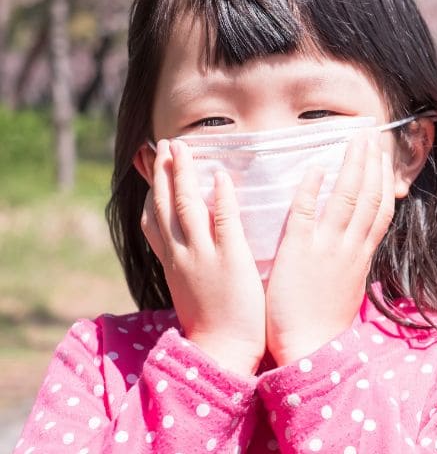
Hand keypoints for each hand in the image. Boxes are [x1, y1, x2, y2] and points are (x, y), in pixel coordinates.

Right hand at [141, 139, 265, 375]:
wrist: (221, 350)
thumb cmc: (214, 323)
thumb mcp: (192, 290)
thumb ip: (191, 266)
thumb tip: (193, 251)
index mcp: (173, 262)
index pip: (153, 220)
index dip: (150, 190)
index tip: (149, 164)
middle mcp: (181, 254)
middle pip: (164, 205)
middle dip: (163, 172)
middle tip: (164, 143)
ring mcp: (203, 255)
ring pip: (186, 206)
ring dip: (183, 174)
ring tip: (182, 147)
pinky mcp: (229, 259)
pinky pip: (222, 222)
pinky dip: (219, 198)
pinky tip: (219, 177)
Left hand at [264, 129, 394, 365]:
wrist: (309, 348)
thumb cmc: (323, 323)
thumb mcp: (348, 288)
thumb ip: (350, 262)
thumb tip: (352, 244)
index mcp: (361, 256)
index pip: (381, 210)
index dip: (384, 180)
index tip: (383, 158)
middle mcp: (350, 247)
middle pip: (369, 196)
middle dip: (372, 162)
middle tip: (372, 135)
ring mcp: (327, 248)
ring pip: (347, 197)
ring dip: (352, 165)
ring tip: (355, 139)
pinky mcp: (299, 252)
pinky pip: (307, 212)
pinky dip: (313, 188)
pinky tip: (315, 167)